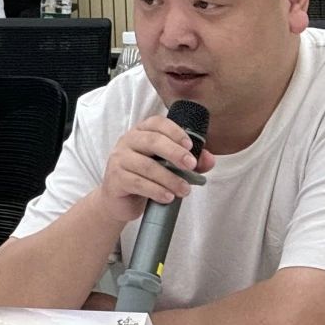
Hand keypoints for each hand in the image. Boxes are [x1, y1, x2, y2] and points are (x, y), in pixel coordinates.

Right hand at [95, 115, 215, 225]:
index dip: (175, 132)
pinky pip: (138, 183)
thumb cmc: (147, 177)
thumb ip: (190, 162)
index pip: (158, 123)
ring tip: (185, 190)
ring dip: (170, 178)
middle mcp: (128, 141)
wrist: (120, 201)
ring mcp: (119, 159)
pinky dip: (156, 190)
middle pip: (152, 141)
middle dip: (175, 153)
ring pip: (147, 166)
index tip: (190, 145)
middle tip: (191, 166)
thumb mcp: (169, 167)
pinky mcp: (115, 178)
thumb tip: (209, 159)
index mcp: (142, 131)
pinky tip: (168, 197)